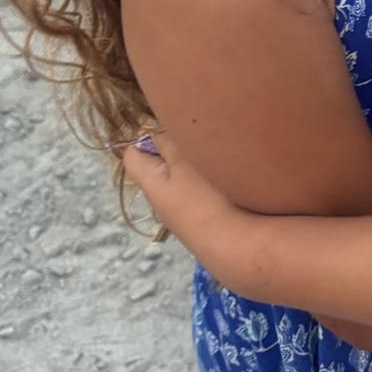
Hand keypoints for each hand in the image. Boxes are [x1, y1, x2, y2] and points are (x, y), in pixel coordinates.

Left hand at [123, 134, 262, 288]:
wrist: (239, 247)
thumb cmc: (207, 199)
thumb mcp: (184, 162)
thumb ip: (167, 142)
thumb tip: (154, 130)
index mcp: (151, 184)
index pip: (132, 155)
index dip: (144, 136)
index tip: (169, 124)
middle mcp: (164, 201)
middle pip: (160, 165)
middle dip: (175, 146)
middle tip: (197, 134)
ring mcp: (186, 213)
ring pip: (184, 178)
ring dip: (197, 163)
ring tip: (216, 153)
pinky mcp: (208, 219)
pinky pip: (203, 191)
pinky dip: (212, 179)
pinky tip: (230, 177)